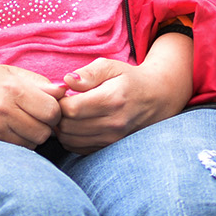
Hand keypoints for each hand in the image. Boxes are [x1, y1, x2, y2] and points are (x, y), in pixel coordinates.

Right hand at [0, 64, 64, 146]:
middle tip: (35, 119)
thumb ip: (38, 82)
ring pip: (31, 144)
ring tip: (21, 125)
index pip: (53, 110)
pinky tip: (9, 133)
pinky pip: (15, 150)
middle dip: (45, 127)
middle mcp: (4, 109)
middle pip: (44, 131)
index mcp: (13, 88)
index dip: (55, 111)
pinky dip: (18, 144)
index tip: (47, 109)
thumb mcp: (9, 73)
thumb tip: (64, 91)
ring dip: (31, 137)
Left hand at [56, 33, 194, 153]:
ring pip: (70, 140)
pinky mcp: (110, 147)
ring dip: (62, 127)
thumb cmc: (130, 79)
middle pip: (68, 127)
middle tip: (62, 103)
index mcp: (112, 99)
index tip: (62, 93)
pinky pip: (79, 148)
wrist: (157, 98)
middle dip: (58, 115)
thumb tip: (67, 81)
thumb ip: (88, 73)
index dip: (59, 101)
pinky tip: (76, 124)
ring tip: (69, 113)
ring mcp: (112, 138)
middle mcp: (114, 123)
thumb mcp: (111, 66)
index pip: (71, 109)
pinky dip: (71, 138)